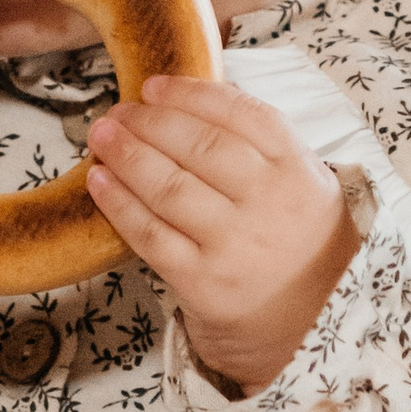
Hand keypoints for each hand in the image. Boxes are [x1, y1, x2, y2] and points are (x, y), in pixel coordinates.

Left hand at [86, 75, 359, 396]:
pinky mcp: (203, 283)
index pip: (243, 116)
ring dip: (127, 156)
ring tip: (101, 136)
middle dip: (149, 122)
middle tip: (116, 111)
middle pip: (200, 147)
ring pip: (169, 187)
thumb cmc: (296, 246)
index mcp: (299, 172)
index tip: (154, 84)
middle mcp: (271, 205)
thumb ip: (260, 148)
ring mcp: (236, 245)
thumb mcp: (303, 187)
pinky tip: (99, 182)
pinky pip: (151, 235)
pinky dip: (119, 204)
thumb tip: (186, 101)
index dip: (192, 94)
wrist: (310, 326)